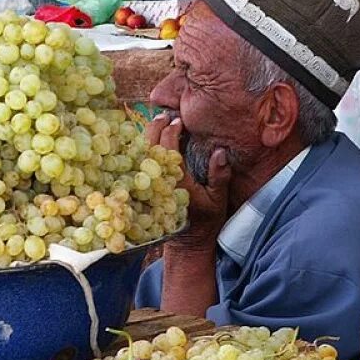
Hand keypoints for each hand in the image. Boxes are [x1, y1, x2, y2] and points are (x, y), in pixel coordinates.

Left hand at [145, 113, 230, 246]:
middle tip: (164, 115)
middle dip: (155, 128)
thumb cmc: (206, 221)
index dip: (172, 132)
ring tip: (157, 122)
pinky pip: (139, 166)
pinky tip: (149, 139)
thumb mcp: (218, 200)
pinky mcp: (145, 191)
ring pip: (141, 156)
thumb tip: (220, 152)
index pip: (168, 150)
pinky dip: (142, 150)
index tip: (178, 121)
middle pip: (149, 149)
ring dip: (147, 137)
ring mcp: (148, 188)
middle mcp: (158, 183)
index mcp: (175, 183)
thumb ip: (219, 177)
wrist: (187, 244)